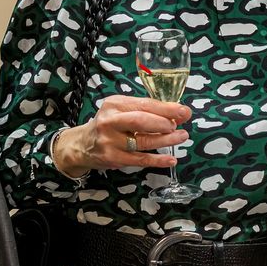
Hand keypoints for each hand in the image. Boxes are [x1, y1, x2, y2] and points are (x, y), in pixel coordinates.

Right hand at [52, 94, 190, 176]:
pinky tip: (171, 159)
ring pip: (143, 141)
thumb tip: (176, 112)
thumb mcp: (120, 110)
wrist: (83, 144)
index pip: (144, 104)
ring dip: (166, 140)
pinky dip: (157, 160)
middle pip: (141, 121)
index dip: (166, 108)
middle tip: (180, 125)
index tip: (184, 111)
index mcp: (114, 104)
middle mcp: (110, 121)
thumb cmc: (108, 125)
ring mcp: (110, 141)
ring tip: (181, 137)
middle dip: (165, 123)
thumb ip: (144, 110)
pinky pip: (139, 159)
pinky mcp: (113, 158)